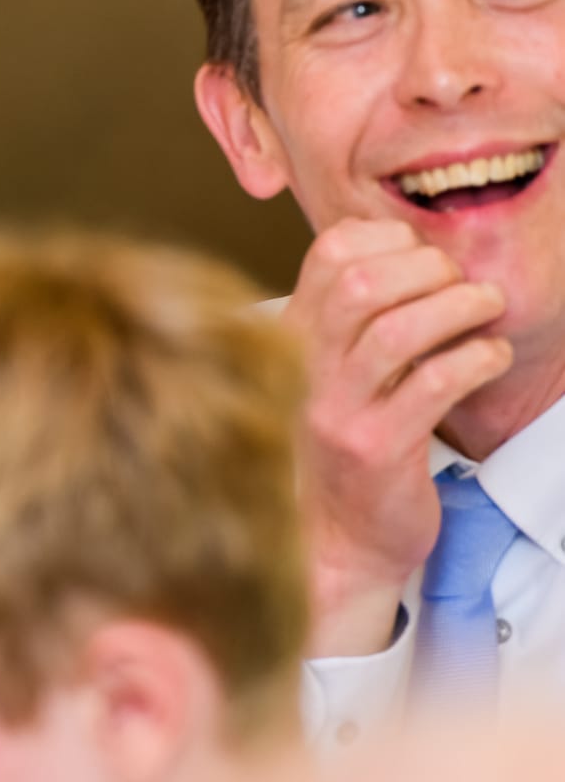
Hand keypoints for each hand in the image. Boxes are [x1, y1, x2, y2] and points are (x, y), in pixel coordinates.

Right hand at [283, 219, 511, 655]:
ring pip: (397, 331)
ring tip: (487, 310)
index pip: (326, 256)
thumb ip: (350, 323)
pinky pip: (433, 385)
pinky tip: (491, 357)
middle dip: (427, 269)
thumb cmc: (343, 452)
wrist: (334, 542)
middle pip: (358, 284)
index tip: (420, 256)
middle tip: (462, 285)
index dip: (386, 239)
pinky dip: (477, 358)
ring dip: (459, 307)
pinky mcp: (376, 450)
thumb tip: (409, 255)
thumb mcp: (330, 377)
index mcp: (291, 341)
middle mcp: (302, 371)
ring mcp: (335, 411)